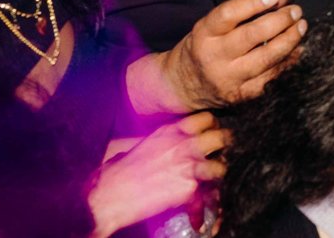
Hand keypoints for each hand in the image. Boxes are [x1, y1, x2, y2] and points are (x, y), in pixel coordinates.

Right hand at [88, 112, 227, 237]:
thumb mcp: (141, 144)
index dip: (213, 126)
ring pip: (222, 166)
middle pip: (221, 137)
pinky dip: (202, 208)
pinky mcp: (188, 188)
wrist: (109, 195)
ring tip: (211, 183)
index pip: (207, 118)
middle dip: (224, 147)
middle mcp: (183, 144)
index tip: (213, 133)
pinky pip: (207, 197)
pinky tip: (197, 216)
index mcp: (171, 131)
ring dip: (218, 175)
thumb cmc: (117, 171)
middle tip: (219, 155)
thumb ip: (164, 141)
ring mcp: (188, 166)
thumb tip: (173, 143)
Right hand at [137, 0, 305, 112]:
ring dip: (289, 40)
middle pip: (252, 36)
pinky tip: (297, 50)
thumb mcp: (208, 27)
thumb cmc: (201, 48)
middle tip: (295, 10)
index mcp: (204, 35)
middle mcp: (215, 57)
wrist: (182, 86)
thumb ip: (239, 13)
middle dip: (280, 20)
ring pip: (267, 58)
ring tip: (301, 26)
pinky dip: (288, 62)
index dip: (254, 2)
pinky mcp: (242, 95)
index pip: (228, 14)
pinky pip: (272, 77)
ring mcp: (230, 79)